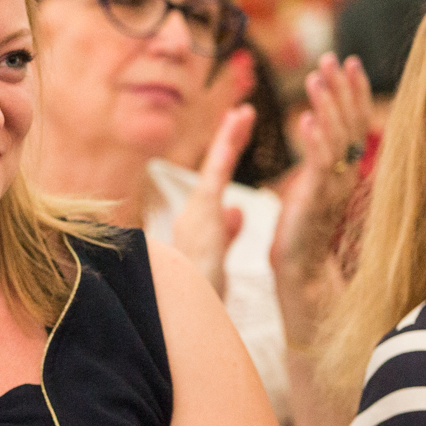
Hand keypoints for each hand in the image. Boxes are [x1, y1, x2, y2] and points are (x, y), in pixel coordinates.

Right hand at [171, 104, 253, 299]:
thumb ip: (227, 231)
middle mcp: (193, 213)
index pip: (215, 184)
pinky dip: (227, 151)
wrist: (182, 313)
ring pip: (214, 166)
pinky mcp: (203, 214)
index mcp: (199, 224)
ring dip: (229, 138)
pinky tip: (238, 132)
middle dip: (228, 140)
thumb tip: (238, 210)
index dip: (227, 157)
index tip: (238, 135)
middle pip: (213, 169)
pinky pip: (217, 174)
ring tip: (243, 114)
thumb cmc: (201, 294)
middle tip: (243, 112)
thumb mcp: (219, 259)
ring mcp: (196, 212)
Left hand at [271, 54, 371, 343]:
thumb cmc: (305, 233)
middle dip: (341, 88)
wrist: (303, 272)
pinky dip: (313, 141)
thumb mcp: (314, 187)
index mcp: (344, 169)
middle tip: (333, 56)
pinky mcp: (315, 201)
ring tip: (316, 77)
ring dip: (326, 105)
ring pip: (334, 139)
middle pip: (348, 122)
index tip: (350, 61)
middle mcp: (344, 174)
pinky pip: (317, 166)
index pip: (353, 122)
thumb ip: (320, 161)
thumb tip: (320, 132)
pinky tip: (306, 118)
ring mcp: (332, 186)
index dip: (353, 91)